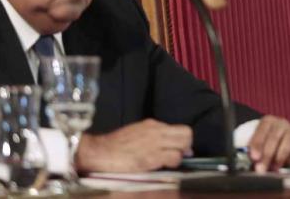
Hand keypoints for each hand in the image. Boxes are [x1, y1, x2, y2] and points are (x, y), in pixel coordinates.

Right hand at [75, 119, 191, 171]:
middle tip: (181, 153)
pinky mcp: (153, 157)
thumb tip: (170, 143)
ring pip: (184, 144)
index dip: (183, 139)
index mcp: (153, 124)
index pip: (179, 128)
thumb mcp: (137, 132)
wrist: (101, 152)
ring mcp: (156, 143)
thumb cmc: (117, 145)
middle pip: (186, 133)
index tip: (181, 147)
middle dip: (187, 144)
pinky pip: (174, 158)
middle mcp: (157, 131)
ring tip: (171, 161)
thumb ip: (154, 135)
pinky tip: (165, 166)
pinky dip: (174, 162)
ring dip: (181, 154)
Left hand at [247, 115, 289, 172]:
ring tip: (273, 169)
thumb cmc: (265, 144)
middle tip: (261, 169)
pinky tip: (285, 165)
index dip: (257, 144)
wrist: (280, 142)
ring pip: (288, 143)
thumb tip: (255, 163)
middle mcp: (282, 123)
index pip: (261, 130)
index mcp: (268, 121)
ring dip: (280, 158)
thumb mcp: (258, 144)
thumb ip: (255, 152)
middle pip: (274, 137)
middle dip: (267, 155)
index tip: (254, 157)